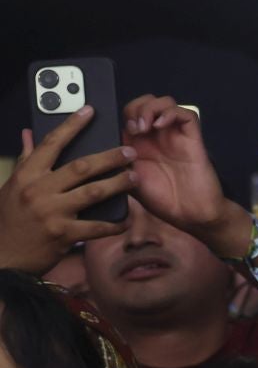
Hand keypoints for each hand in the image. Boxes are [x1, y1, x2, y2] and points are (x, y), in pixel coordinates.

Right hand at [0, 110, 134, 272]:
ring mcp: (52, 213)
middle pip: (81, 167)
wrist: (3, 257)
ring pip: (94, 192)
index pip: (51, 144)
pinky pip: (97, 226)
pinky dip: (114, 223)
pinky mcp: (64, 235)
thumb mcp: (12, 186)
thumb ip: (26, 160)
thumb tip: (29, 133)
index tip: (90, 110)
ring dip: (118, 184)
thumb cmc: (9, 219)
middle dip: (109, 157)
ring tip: (135, 177)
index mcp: (27, 176)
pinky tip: (126, 219)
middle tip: (129, 151)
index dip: (71, 125)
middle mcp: (39, 191)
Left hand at [125, 96, 238, 245]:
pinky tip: (161, 125)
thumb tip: (102, 147)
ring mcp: (175, 136)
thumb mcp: (127, 180)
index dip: (122, 115)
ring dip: (151, 108)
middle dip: (136, 108)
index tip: (120, 130)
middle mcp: (157, 136)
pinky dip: (171, 113)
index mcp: (139, 144)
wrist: (190, 214)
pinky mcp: (192, 138)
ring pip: (164, 102)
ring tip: (145, 127)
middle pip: (145, 102)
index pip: (128, 114)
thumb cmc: (162, 201)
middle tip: (134, 128)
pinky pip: (186, 114)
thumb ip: (117, 162)